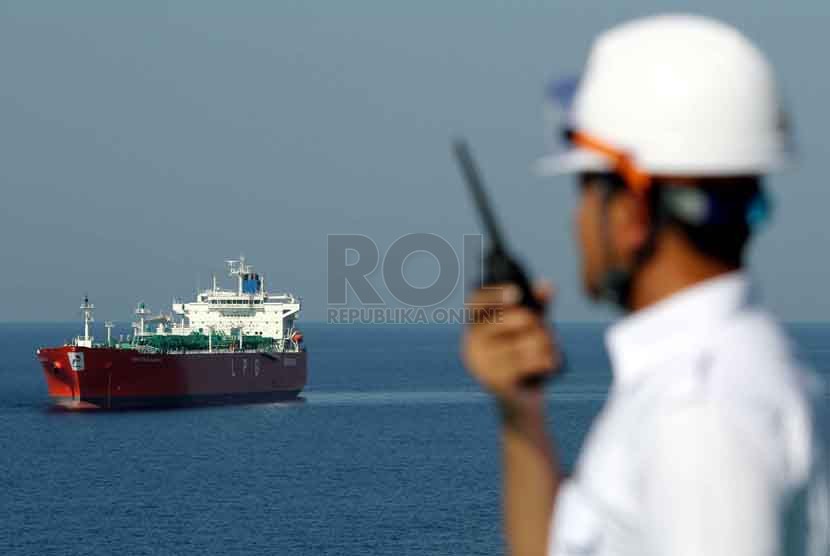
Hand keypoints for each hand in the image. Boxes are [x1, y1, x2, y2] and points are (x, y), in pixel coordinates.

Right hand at [462, 282, 559, 406]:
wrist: (522, 403)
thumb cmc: (524, 360)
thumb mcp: (530, 330)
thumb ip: (537, 306)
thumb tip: (547, 285)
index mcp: (474, 326)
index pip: (476, 302)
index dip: (494, 294)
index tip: (517, 292)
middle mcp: (471, 343)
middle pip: (506, 320)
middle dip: (536, 324)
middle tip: (548, 332)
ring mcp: (480, 363)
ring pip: (522, 342)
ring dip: (545, 346)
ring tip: (550, 352)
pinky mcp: (493, 382)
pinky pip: (526, 363)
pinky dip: (545, 361)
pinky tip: (549, 365)